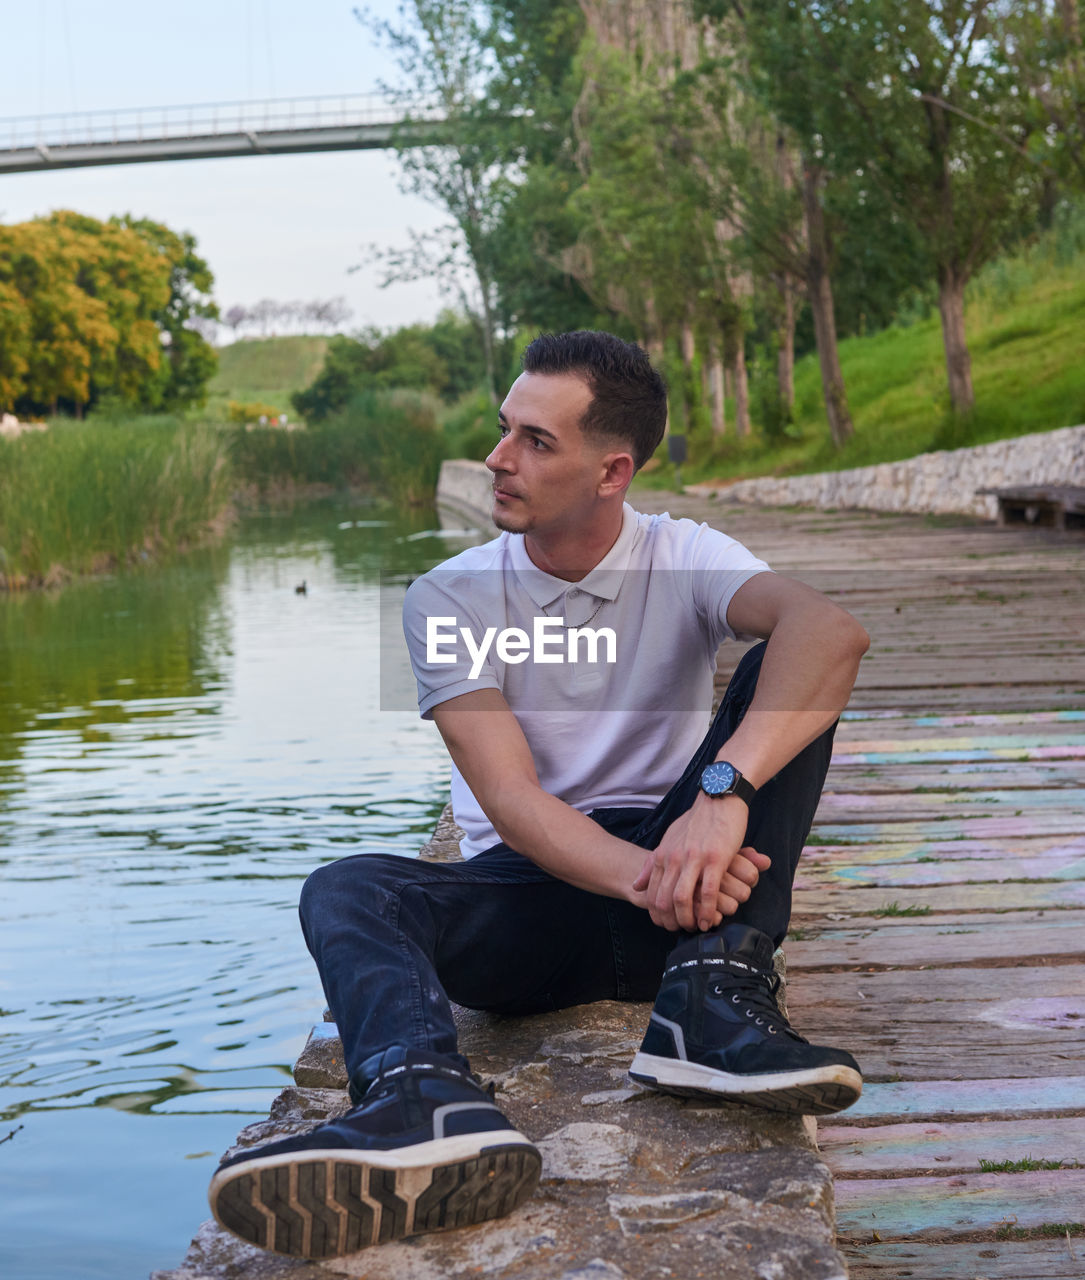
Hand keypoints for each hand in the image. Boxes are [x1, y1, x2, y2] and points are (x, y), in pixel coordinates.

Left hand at [631, 799, 770, 931]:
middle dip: (671, 921)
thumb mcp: (668, 839)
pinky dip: (708, 910)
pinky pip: (708, 892)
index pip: (652, 893)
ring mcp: (694, 859)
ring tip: (696, 928)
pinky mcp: (715, 859)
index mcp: (662, 855)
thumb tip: (637, 884)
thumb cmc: (696, 821)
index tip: (665, 925)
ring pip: (683, 899)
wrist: (718, 798)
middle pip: (664, 900)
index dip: (657, 914)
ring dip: (688, 919)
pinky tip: (711, 919)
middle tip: (680, 931)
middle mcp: (674, 858)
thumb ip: (652, 863)